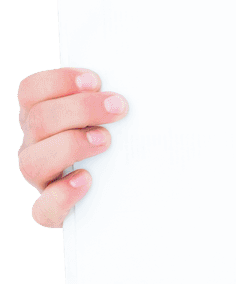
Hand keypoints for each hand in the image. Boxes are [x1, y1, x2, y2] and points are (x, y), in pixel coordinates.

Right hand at [16, 68, 127, 228]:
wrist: (138, 188)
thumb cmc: (130, 138)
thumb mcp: (124, 113)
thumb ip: (120, 95)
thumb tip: (155, 73)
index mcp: (47, 114)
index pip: (32, 91)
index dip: (59, 81)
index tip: (96, 81)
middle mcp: (37, 144)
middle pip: (37, 120)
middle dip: (81, 109)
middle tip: (118, 108)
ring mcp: (43, 178)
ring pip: (32, 161)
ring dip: (70, 146)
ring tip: (105, 141)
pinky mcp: (54, 210)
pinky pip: (42, 209)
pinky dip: (62, 195)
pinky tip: (87, 181)